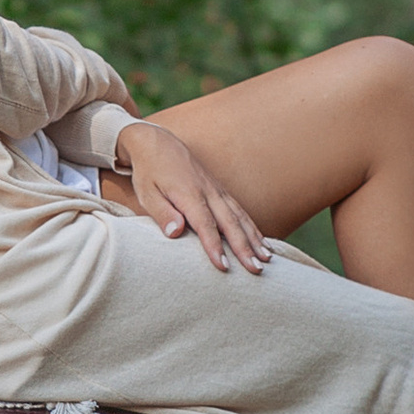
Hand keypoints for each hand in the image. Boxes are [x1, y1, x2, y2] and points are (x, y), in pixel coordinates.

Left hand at [114, 121, 271, 273]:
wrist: (157, 143)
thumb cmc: (149, 172)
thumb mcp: (147, 193)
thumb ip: (162, 213)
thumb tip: (175, 232)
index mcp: (189, 194)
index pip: (205, 224)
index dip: (215, 246)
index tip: (224, 267)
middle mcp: (208, 192)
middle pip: (230, 223)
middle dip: (244, 248)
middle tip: (255, 270)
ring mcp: (217, 191)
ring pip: (240, 217)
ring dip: (254, 239)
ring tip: (266, 260)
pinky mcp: (219, 191)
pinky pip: (239, 210)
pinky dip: (252, 227)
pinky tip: (261, 241)